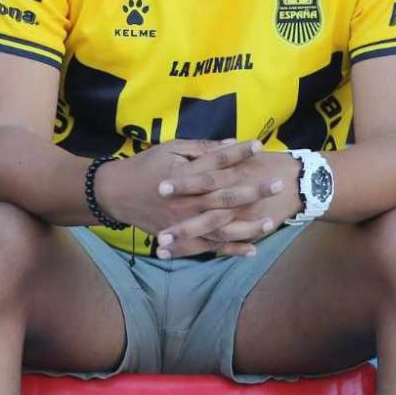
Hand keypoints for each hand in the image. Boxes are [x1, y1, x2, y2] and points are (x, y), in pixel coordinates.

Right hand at [93, 139, 284, 252]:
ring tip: (270, 223)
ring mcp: (185, 222)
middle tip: (278, 184)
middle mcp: (188, 200)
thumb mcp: (170, 149)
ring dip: (248, 226)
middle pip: (226, 196)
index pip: (217, 162)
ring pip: (222, 227)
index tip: (259, 144)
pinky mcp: (182, 237)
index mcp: (185, 175)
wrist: (117, 194)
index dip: (239, 152)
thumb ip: (201, 149)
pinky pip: (209, 247)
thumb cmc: (146, 166)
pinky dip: (230, 250)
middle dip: (254, 190)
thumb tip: (230, 144)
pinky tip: (252, 250)